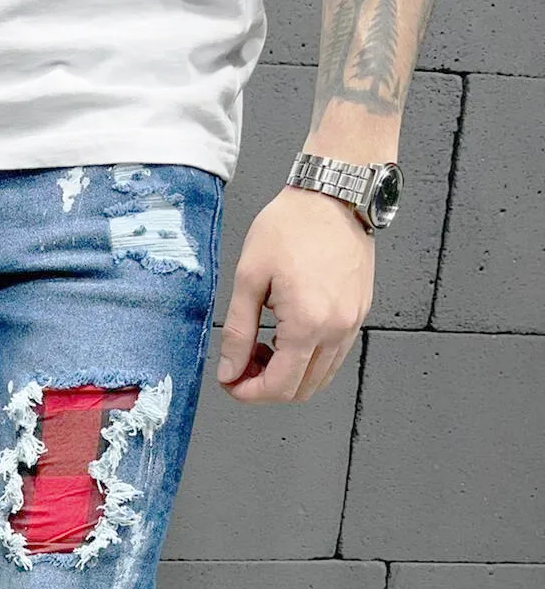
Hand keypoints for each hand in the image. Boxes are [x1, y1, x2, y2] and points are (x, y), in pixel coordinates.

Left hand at [215, 186, 374, 402]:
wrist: (334, 194)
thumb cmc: (292, 225)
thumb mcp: (249, 278)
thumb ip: (238, 333)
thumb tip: (229, 372)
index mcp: (308, 324)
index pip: (279, 387)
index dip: (248, 393)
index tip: (230, 381)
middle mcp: (337, 330)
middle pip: (301, 390)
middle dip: (266, 387)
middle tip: (242, 365)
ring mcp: (352, 323)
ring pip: (320, 378)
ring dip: (288, 375)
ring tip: (263, 347)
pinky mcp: (359, 313)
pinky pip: (334, 355)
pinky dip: (307, 359)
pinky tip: (286, 335)